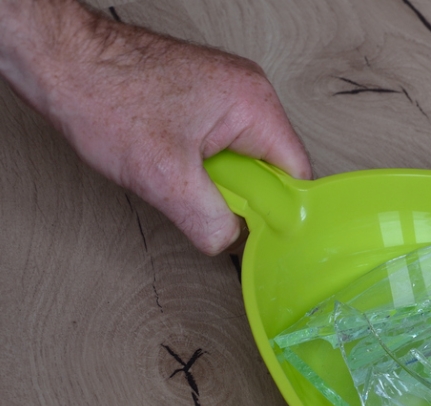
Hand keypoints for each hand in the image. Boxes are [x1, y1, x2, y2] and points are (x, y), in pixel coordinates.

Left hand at [0, 0, 310, 253]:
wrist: (56, 59)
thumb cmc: (101, 92)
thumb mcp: (163, 177)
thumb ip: (210, 220)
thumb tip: (230, 243)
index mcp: (254, 104)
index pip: (296, 173)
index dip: (279, 209)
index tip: (257, 230)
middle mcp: (247, 92)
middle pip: (270, 167)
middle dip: (240, 193)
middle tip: (201, 197)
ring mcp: (225, 91)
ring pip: (241, 158)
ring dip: (215, 179)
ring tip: (176, 174)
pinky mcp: (201, 98)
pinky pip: (219, 145)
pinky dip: (199, 164)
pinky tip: (169, 162)